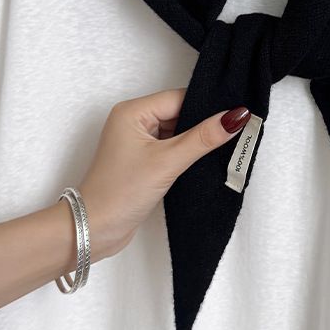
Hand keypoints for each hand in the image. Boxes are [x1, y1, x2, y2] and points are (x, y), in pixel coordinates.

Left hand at [76, 88, 250, 262]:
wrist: (92, 231)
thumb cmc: (119, 193)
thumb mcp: (167, 162)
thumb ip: (203, 138)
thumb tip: (235, 117)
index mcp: (132, 111)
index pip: (179, 98)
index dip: (207, 106)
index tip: (236, 114)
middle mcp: (133, 121)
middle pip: (179, 113)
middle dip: (204, 123)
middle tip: (236, 131)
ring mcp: (137, 142)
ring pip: (177, 131)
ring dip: (196, 140)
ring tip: (225, 146)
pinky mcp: (143, 160)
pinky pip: (172, 147)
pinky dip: (188, 153)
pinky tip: (205, 160)